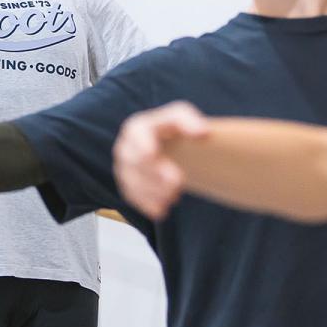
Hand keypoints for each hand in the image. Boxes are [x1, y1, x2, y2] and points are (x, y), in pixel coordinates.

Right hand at [113, 101, 212, 220]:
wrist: (166, 146)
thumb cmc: (173, 129)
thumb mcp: (180, 116)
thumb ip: (190, 120)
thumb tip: (203, 133)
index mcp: (137, 128)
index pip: (137, 135)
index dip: (143, 144)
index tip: (153, 154)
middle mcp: (126, 148)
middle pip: (134, 162)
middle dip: (154, 173)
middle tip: (177, 182)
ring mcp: (124, 169)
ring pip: (132, 182)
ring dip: (152, 192)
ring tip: (174, 197)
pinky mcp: (128, 186)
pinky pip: (132, 197)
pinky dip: (147, 204)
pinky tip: (162, 211)